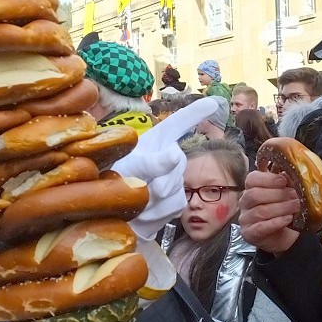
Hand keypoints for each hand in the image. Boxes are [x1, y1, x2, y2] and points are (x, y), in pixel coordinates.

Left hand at [112, 97, 215, 239]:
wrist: (108, 219)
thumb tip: (174, 156)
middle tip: (142, 190)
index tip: (213, 102)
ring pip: (177, 189)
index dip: (196, 112)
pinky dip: (157, 214)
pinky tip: (143, 216)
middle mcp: (167, 157)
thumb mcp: (125, 169)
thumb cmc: (110, 185)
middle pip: (178, 164)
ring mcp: (174, 180)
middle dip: (161, 180)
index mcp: (153, 141)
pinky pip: (176, 206)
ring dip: (154, 201)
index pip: (178, 123)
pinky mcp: (176, 202)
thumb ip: (150, 162)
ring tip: (134, 205)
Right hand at [239, 170, 300, 254]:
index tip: (284, 181)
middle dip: (278, 194)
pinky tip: (288, 219)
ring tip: (295, 207)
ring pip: (260, 211)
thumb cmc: (282, 211)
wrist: (283, 234)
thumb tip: (287, 174)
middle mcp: (244, 202)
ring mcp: (245, 218)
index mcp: (251, 188)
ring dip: (281, 208)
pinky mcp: (249, 233)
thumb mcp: (284, 195)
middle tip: (295, 196)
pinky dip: (277, 222)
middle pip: (255, 195)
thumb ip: (284, 185)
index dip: (268, 179)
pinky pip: (261, 227)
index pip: (252, 179)